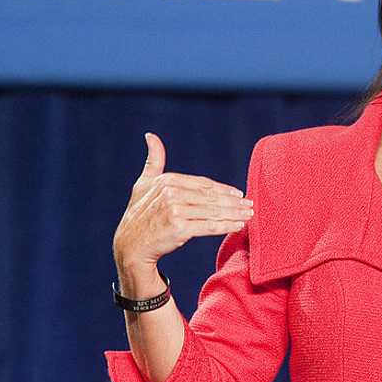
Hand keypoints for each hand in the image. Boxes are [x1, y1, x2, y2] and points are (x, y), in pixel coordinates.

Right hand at [112, 133, 253, 282]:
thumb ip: (153, 161)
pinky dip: (226, 226)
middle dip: (234, 201)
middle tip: (250, 204)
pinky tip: (239, 225)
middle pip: (211, 197)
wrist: (130, 245)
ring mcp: (175, 211)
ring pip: (213, 211)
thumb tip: (151, 135)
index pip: (203, 184)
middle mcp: (171, 194)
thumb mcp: (143, 184)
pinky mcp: (180, 229)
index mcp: (167, 181)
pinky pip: (209, 226)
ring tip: (248, 214)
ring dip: (235, 213)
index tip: (239, 193)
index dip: (223, 189)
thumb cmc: (139, 214)